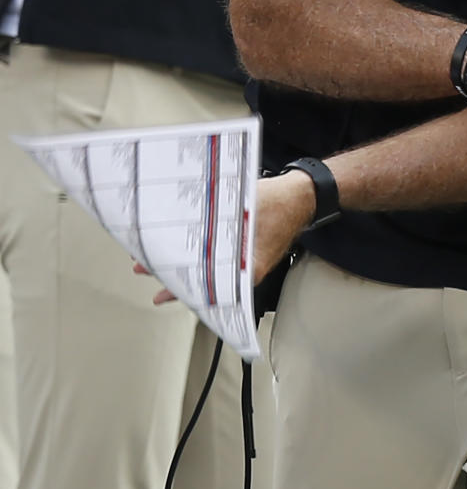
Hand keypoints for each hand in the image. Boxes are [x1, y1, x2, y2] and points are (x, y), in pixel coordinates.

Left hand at [133, 171, 315, 302]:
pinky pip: (216, 260)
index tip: (161, 292)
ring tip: (156, 260)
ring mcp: (245, 262)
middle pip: (202, 279)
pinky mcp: (244, 251)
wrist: (300, 196)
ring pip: (207, 269)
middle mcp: (245, 271)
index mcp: (246, 270)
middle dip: (172, 275)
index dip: (180, 289)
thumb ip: (210, 224)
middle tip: (144, 269)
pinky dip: (198, 256)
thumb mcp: (240, 211)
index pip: (206, 287)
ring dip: (182, 263)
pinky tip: (184, 253)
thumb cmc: (278, 204)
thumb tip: (173, 228)